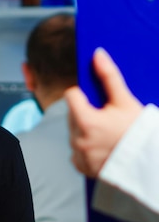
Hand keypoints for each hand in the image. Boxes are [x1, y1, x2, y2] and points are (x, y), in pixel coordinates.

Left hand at [64, 48, 142, 176]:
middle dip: (84, 111)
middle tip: (106, 116)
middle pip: (71, 114)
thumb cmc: (139, 131)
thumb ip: (108, 76)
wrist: (149, 163)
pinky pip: (76, 152)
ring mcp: (80, 155)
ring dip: (83, 129)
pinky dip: (85, 147)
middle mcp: (78, 140)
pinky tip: (101, 145)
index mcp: (86, 121)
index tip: (96, 99)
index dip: (83, 94)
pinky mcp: (83, 167)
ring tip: (106, 131)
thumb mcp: (125, 101)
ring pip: (73, 132)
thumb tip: (97, 54)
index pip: (71, 96)